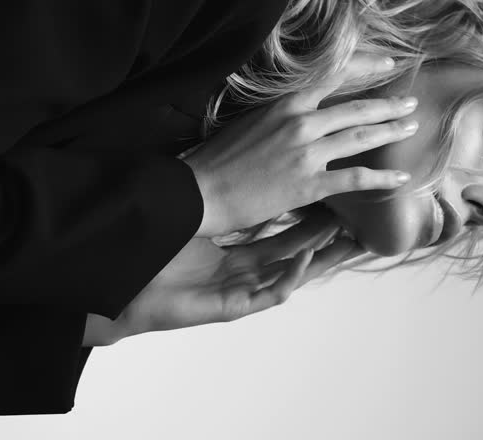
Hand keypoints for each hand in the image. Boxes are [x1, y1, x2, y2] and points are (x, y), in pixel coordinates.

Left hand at [94, 209, 364, 342]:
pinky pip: (272, 293)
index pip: (283, 235)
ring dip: (320, 256)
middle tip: (355, 218)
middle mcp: (245, 275)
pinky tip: (306, 257)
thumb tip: (231, 175)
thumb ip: (216, 211)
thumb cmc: (158, 259)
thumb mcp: (193, 231)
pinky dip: (291, 275)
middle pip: (297, 255)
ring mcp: (242, 292)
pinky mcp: (234, 307)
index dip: (310, 218)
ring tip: (344, 237)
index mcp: (238, 256)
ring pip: (293, 274)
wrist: (127, 290)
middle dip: (327, 238)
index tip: (328, 198)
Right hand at [182, 52, 418, 237]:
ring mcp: (307, 154)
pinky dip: (382, 178)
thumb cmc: (220, 157)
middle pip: (356, 109)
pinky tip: (402, 178)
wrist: (202, 190)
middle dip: (388, 105)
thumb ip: (283, 113)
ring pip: (361, 138)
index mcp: (286, 103)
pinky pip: (356, 179)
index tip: (388, 63)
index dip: (366, 68)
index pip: (335, 76)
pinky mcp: (309, 185)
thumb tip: (307, 111)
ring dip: (390, 132)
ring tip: (411, 128)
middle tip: (411, 104)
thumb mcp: (252, 120)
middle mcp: (301, 123)